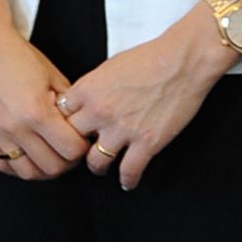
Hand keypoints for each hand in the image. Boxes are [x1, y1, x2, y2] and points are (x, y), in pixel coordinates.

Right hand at [0, 0, 88, 179]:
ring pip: (28, 173)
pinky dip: (19, 166)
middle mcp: (14, 126)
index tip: (82, 139)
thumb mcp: (55, 79)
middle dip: (68, 161)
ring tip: (51, 155)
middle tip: (69, 149)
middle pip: (53, 167)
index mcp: (37, 112)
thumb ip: (71, 110)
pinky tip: (28, 154)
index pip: (73, 151)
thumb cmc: (21, 58)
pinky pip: (2, 165)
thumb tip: (86, 132)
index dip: (83, 147)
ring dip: (45, 168)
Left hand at [58, 1, 236, 189]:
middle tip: (78, 152)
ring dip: (96, 167)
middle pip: (72, 140)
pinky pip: (129, 170)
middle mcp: (99, 112)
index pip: (59, 116)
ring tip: (99, 168)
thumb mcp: (106, 68)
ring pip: (95, 161)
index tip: (65, 132)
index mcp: (86, 91)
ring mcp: (122, 129)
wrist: (182, 62)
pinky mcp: (147, 142)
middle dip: (74, 147)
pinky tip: (128, 182)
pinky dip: (128, 180)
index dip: (62, 125)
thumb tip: (84, 103)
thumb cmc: (148, 58)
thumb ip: (91, 89)